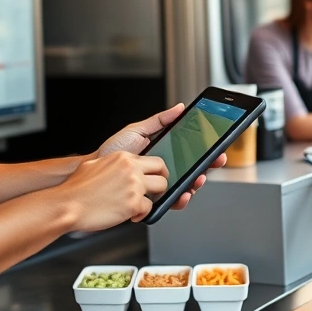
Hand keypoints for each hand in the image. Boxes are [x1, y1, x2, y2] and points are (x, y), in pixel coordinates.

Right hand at [59, 152, 168, 230]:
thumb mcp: (94, 165)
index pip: (152, 160)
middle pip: (162, 171)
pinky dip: (141, 214)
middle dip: (160, 182)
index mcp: (123, 157)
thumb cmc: (76, 189)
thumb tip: (118, 168)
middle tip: (153, 191)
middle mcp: (131, 169)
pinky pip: (149, 208)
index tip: (154, 177)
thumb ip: (112, 164)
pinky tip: (129, 215)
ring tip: (139, 204)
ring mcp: (134, 186)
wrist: (68, 205)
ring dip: (152, 198)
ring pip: (161, 188)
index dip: (155, 171)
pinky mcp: (134, 203)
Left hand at [96, 104, 225, 210]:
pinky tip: (182, 194)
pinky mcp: (151, 200)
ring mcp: (159, 186)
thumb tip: (180, 108)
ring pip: (185, 187)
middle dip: (208, 167)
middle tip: (216, 161)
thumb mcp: (137, 130)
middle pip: (193, 170)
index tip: (218, 147)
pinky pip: (170, 202)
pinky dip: (180, 199)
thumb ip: (159, 121)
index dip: (206, 151)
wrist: (94, 170)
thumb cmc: (112, 150)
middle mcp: (164, 171)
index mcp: (164, 153)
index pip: (190, 153)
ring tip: (198, 178)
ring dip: (196, 184)